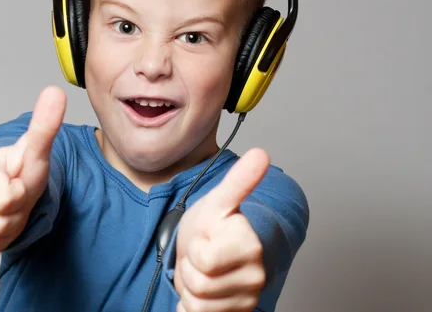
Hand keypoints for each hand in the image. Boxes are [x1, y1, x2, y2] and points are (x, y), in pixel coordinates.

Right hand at [0, 85, 66, 267]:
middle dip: (14, 218)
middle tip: (13, 202)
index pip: (6, 201)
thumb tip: (55, 91)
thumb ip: (45, 125)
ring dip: (5, 235)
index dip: (21, 198)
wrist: (10, 191)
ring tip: (4, 213)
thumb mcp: (37, 153)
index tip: (18, 185)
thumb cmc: (23, 171)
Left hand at [173, 148, 269, 311]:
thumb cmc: (218, 223)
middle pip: (197, 283)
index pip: (201, 258)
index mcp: (251, 245)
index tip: (208, 234)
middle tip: (203, 251)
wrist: (224, 247)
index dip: (195, 245)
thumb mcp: (219, 200)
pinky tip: (205, 287)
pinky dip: (193, 304)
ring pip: (197, 302)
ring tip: (205, 267)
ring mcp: (248, 297)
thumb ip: (239, 180)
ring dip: (191, 285)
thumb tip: (261, 153)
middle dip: (190, 266)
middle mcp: (256, 275)